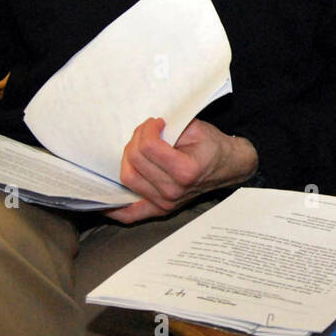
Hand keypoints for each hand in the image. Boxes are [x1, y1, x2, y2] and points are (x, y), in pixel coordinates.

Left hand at [105, 117, 258, 223]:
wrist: (228, 167)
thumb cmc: (212, 146)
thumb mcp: (195, 128)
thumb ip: (170, 128)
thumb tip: (143, 130)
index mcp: (186, 171)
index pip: (148, 148)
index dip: (147, 128)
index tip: (156, 122)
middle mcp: (174, 191)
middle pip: (134, 163)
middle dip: (136, 140)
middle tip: (147, 132)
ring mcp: (166, 204)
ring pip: (127, 179)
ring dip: (128, 159)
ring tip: (141, 149)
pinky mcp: (160, 210)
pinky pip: (131, 213)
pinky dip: (116, 208)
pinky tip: (107, 198)